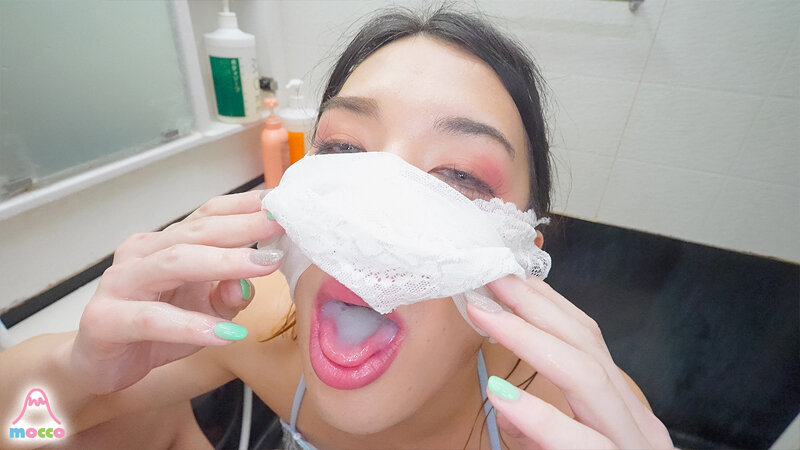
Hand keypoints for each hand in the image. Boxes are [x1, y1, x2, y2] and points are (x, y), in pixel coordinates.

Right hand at [68, 190, 283, 393]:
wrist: (100, 367)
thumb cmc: (156, 330)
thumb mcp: (205, 311)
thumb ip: (228, 294)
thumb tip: (251, 279)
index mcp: (164, 243)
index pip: (206, 215)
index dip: (242, 208)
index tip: (279, 204)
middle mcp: (142, 254)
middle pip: (195, 233)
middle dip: (241, 228)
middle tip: (279, 226)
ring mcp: (120, 283)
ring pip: (174, 263)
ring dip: (223, 263)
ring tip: (263, 267)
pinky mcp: (105, 319)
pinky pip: (152, 319)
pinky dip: (191, 326)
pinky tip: (224, 334)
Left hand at [467, 276, 673, 448]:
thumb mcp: (567, 444)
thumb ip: (542, 417)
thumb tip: (503, 381)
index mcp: (620, 407)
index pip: (587, 339)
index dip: (544, 302)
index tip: (504, 275)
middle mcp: (634, 420)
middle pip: (588, 347)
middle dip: (536, 306)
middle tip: (490, 278)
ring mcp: (632, 446)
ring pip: (589, 379)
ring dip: (531, 340)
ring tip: (485, 316)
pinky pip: (582, 445)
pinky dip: (542, 417)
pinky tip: (502, 394)